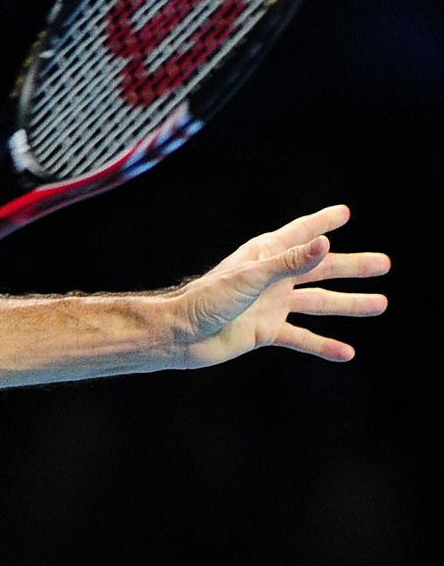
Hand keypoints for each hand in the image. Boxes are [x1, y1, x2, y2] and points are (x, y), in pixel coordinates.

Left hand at [172, 204, 389, 367]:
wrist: (181, 335)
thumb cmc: (207, 300)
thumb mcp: (252, 278)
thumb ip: (289, 262)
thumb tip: (326, 244)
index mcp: (264, 256)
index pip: (300, 234)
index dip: (321, 223)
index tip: (344, 213)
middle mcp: (270, 278)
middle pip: (319, 269)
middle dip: (351, 267)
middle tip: (384, 264)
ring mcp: (270, 305)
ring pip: (317, 302)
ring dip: (347, 304)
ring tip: (380, 304)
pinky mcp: (265, 330)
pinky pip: (301, 337)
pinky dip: (323, 344)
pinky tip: (346, 352)